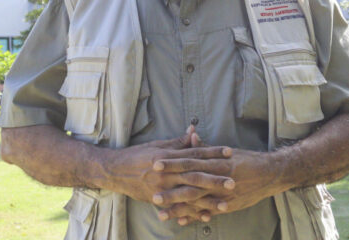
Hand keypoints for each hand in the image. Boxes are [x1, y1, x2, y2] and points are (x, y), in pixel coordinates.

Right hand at [101, 127, 233, 207]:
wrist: (115, 171)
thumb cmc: (137, 155)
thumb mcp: (157, 145)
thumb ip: (178, 142)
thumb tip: (194, 131)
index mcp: (168, 156)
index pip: (194, 154)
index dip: (212, 153)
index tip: (229, 153)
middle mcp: (166, 173)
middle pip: (195, 175)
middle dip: (215, 179)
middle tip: (233, 181)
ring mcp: (162, 188)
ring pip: (189, 195)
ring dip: (208, 200)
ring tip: (226, 203)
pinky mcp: (158, 200)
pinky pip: (178, 208)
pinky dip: (192, 213)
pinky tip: (206, 216)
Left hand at [154, 133, 281, 221]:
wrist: (270, 173)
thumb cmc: (245, 160)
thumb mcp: (225, 151)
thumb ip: (205, 147)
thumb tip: (190, 134)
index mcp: (215, 162)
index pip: (189, 161)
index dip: (172, 163)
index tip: (155, 164)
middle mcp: (218, 178)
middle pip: (190, 185)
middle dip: (171, 191)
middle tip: (152, 195)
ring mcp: (223, 194)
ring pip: (197, 202)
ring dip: (179, 208)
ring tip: (161, 213)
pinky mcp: (228, 205)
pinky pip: (208, 212)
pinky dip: (194, 217)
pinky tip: (181, 221)